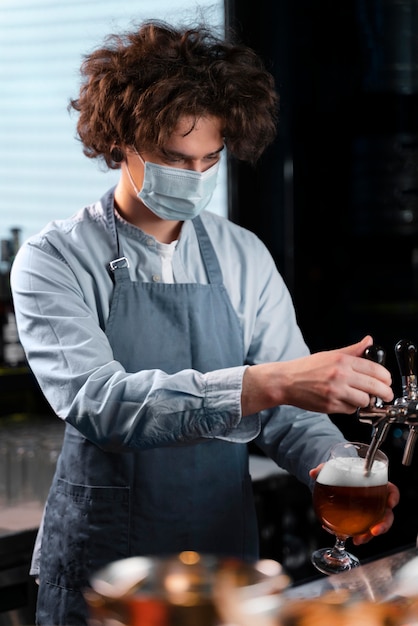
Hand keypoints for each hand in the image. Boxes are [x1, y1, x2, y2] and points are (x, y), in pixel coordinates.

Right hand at [242, 335, 393, 415]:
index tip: (387, 380)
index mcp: (342, 361)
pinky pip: (351, 410)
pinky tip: (345, 400)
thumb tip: (369, 341)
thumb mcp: (330, 355)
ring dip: (366, 400)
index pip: (375, 369)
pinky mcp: (330, 406)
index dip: (386, 377)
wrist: (286, 381)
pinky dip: (352, 407)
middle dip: (385, 392)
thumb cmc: (306, 368)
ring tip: (362, 397)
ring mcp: (335, 392)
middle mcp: (340, 376)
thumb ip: (353, 350)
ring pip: (365, 401)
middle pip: (375, 387)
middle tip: (386, 394)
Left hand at [309, 465, 399, 544]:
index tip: (391, 503)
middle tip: (374, 531)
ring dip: (369, 535)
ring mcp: (369, 513)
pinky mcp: (360, 521)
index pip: (391, 490)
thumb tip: (313, 472)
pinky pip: (361, 530)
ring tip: (358, 540)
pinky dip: (356, 535)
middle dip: (384, 524)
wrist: (333, 483)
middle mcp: (376, 501)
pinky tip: (346, 537)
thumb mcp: (333, 468)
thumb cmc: (340, 474)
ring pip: (375, 526)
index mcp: (375, 484)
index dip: (393, 497)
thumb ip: (325, 469)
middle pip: (387, 514)